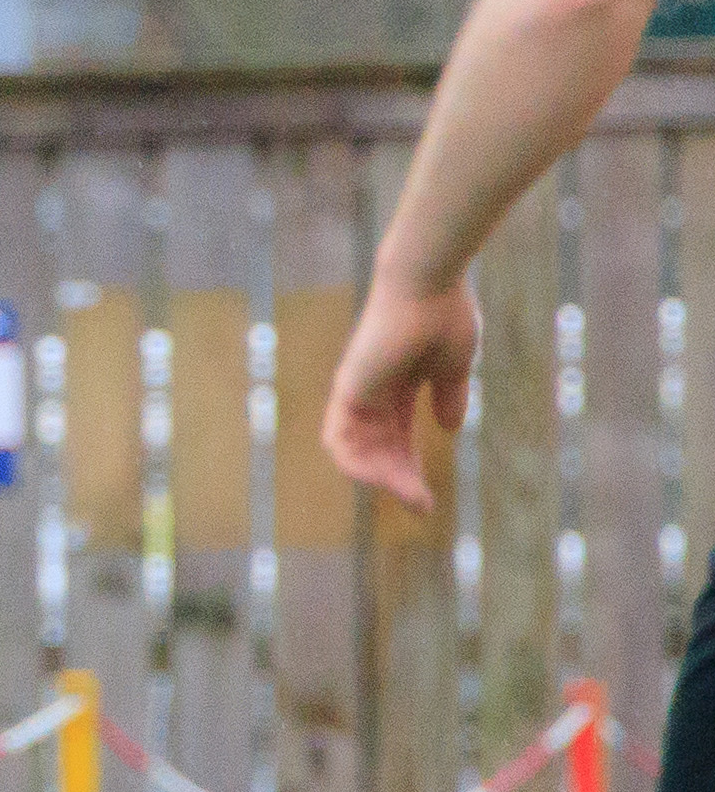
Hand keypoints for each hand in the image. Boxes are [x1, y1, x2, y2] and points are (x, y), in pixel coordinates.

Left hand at [322, 274, 479, 513]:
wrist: (429, 285)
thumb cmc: (444, 316)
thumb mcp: (453, 367)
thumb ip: (448, 396)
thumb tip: (449, 429)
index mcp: (396, 385)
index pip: (395, 437)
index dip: (408, 468)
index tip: (426, 497)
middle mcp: (371, 390)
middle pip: (377, 448)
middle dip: (399, 480)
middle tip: (422, 506)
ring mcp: (356, 390)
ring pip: (357, 450)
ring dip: (382, 478)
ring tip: (412, 495)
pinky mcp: (347, 389)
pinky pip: (339, 439)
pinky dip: (356, 464)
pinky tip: (384, 479)